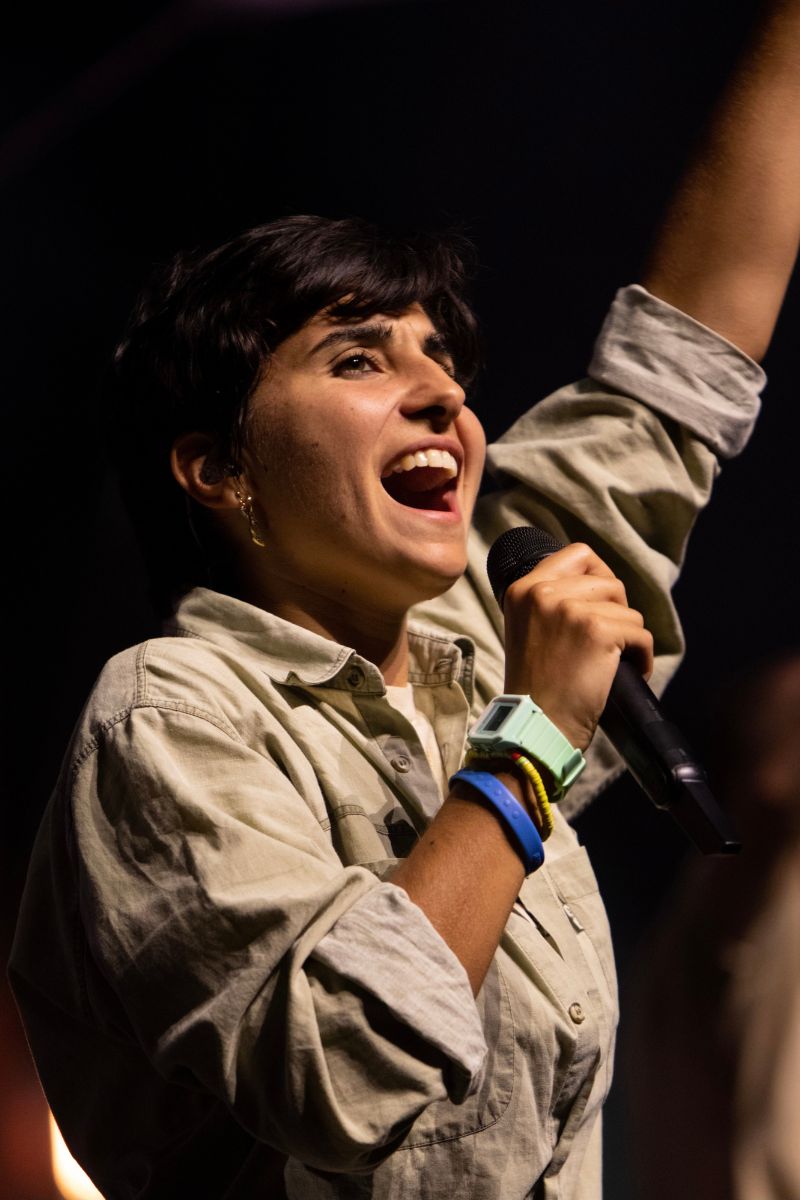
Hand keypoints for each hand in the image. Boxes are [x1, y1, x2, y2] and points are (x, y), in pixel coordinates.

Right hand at [502, 542, 653, 750]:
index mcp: (523, 589)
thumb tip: (597, 586)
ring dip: (629, 636)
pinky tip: (631, 672)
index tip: (603, 603)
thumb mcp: (528, 629)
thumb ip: (551, 602)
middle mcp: (543, 592)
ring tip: (616, 661)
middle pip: (608, 581)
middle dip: (617, 611)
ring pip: (628, 609)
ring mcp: (570, 609)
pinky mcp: (597, 631)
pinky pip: (640, 634)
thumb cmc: (537, 686)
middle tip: (609, 641)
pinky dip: (642, 656)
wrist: (537, 724)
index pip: (577, 554)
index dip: (599, 575)